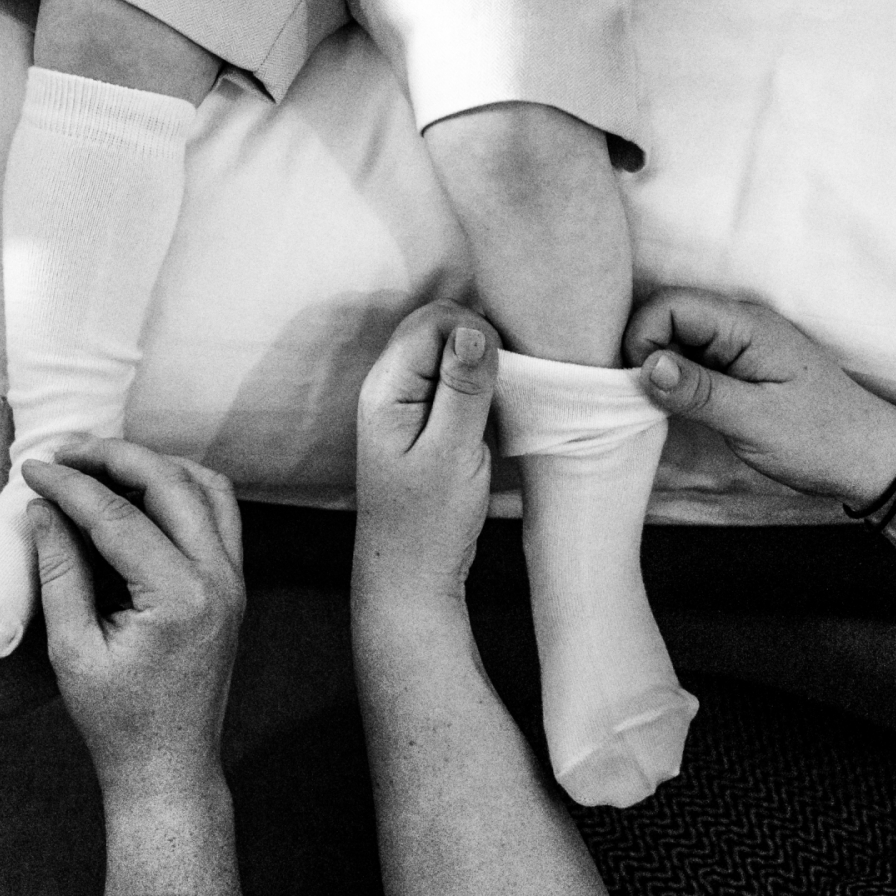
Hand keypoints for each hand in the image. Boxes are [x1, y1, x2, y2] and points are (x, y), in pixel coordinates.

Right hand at [22, 439, 243, 805]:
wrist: (168, 768)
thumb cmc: (114, 720)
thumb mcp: (72, 648)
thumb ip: (58, 571)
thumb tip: (42, 507)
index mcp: (179, 596)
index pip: (118, 515)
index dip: (70, 485)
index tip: (33, 468)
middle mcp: (219, 580)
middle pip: (171, 482)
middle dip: (114, 457)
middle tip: (65, 451)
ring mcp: (235, 582)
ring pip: (207, 488)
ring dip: (155, 466)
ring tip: (101, 466)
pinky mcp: (233, 587)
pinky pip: (218, 516)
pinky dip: (181, 491)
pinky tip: (137, 496)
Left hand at [355, 300, 501, 595]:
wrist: (411, 574)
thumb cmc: (430, 521)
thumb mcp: (453, 452)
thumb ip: (463, 389)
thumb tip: (474, 330)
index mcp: (387, 389)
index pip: (432, 321)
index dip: (475, 331)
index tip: (505, 371)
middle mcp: (389, 388)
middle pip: (437, 329)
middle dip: (478, 341)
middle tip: (508, 383)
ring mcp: (405, 405)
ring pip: (446, 354)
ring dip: (480, 365)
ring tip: (503, 400)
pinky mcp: (424, 423)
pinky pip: (451, 382)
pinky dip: (477, 387)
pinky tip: (494, 414)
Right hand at [623, 287, 895, 508]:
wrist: (870, 460)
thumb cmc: (820, 439)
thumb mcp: (755, 421)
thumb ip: (699, 392)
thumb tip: (646, 366)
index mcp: (748, 327)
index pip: (672, 305)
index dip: (644, 337)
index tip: (641, 383)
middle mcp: (741, 326)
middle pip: (669, 315)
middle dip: (646, 351)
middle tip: (646, 398)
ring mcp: (740, 346)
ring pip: (677, 338)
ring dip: (659, 368)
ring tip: (662, 406)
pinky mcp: (738, 368)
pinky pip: (692, 360)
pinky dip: (675, 380)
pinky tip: (677, 406)